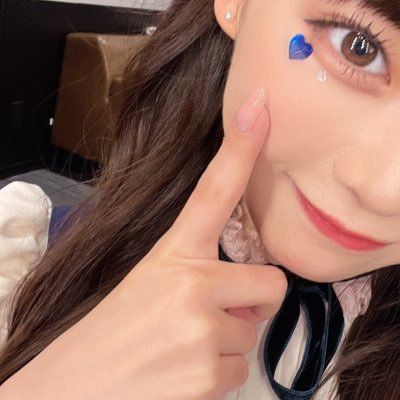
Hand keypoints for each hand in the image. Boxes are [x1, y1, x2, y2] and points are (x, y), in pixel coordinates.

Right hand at [0, 86, 286, 399]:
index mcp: (171, 254)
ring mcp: (201, 329)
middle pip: (271, 284)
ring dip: (226, 344)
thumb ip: (196, 277)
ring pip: (252, 333)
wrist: (68, 391)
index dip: (241, 146)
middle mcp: (191, 283)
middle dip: (251, 303)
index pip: (214, 189)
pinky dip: (217, 377)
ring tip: (179, 353)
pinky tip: (179, 378)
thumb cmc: (109, 335)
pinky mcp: (207, 375)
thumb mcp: (147, 287)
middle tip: (208, 319)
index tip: (260, 105)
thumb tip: (244, 295)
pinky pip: (240, 371)